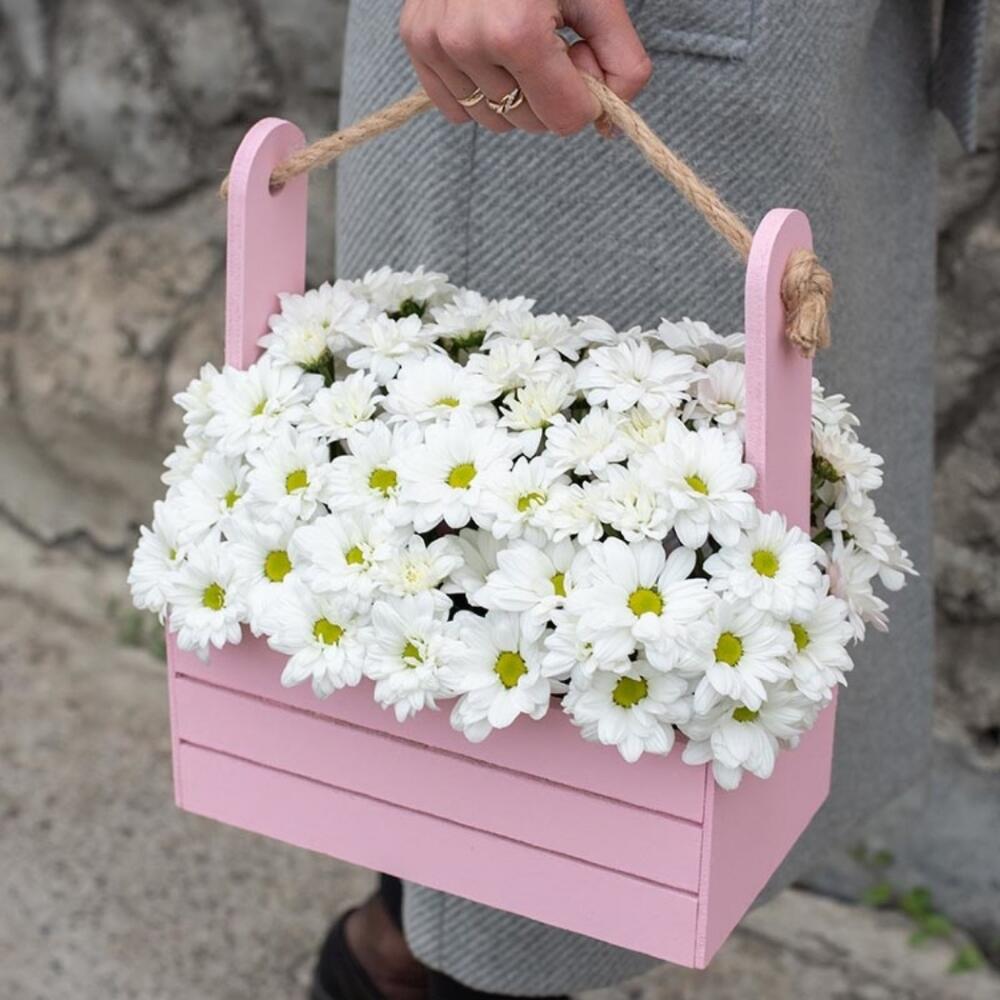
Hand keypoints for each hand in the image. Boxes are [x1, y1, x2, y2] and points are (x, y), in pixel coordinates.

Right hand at [400, 0, 650, 134]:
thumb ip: (622, 63)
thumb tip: (607, 125)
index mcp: (516, 32)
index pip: (564, 119)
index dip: (584, 95)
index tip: (581, 55)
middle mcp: (466, 43)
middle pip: (528, 122)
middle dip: (549, 93)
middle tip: (551, 40)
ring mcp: (434, 44)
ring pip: (492, 119)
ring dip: (514, 94)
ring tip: (518, 41)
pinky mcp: (415, 42)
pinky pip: (455, 108)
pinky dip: (478, 91)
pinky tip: (490, 53)